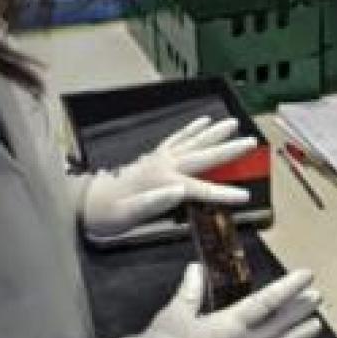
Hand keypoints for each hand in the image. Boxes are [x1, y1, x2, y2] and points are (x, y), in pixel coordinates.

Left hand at [82, 116, 256, 238]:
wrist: (85, 202)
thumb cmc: (108, 213)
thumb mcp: (128, 216)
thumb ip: (154, 202)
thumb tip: (179, 191)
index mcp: (162, 183)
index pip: (200, 189)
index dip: (224, 193)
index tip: (245, 196)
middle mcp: (164, 166)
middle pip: (202, 156)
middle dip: (228, 150)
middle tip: (251, 141)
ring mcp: (159, 158)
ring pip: (192, 142)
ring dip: (214, 133)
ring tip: (233, 123)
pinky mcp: (154, 156)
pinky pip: (178, 138)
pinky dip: (192, 129)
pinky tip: (203, 121)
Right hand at [150, 264, 322, 337]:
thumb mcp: (174, 315)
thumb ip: (188, 293)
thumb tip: (195, 269)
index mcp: (230, 324)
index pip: (266, 301)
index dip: (288, 287)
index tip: (307, 276)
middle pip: (278, 323)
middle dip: (298, 309)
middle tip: (317, 298)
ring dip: (298, 337)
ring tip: (317, 326)